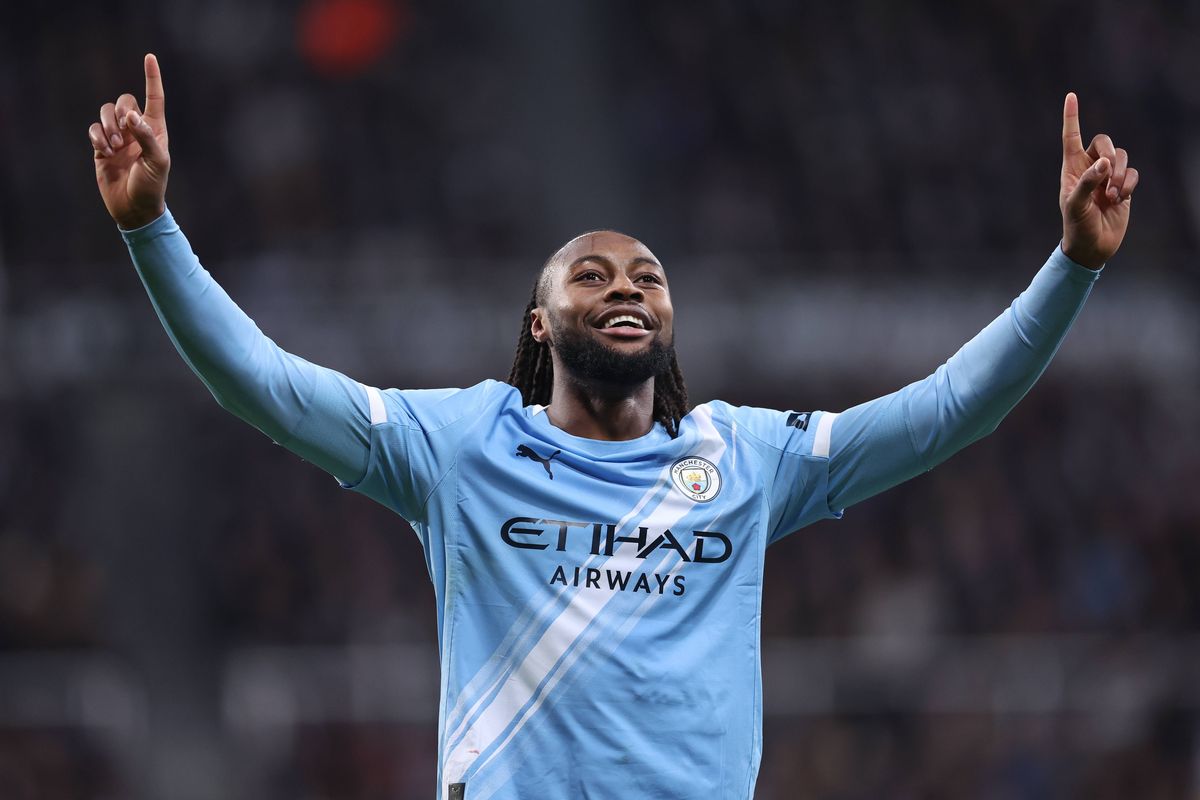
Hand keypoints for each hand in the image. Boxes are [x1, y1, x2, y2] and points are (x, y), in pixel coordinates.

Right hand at [89, 54, 169, 229]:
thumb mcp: (157, 162)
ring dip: (107, 125)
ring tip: (114, 146)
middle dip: (121, 111)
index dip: (152, 78)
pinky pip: (93, 129)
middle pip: (124, 101)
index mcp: (156, 130)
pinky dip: (96, 136)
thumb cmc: (152, 187)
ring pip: (106, 112)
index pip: (154, 98)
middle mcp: (137, 130)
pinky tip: (103, 151)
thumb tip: (131, 115)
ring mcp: (118, 137)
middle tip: (124, 132)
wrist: (135, 209)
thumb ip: (146, 136)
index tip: (149, 57)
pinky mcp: (101, 147)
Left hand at [1059, 93, 1138, 268]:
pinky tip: (1120, 199)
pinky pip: (1133, 172)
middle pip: (1104, 141)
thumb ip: (1087, 182)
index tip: (1070, 96)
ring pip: (1121, 157)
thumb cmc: (1076, 226)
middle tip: (1106, 170)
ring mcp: (1107, 177)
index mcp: (1071, 169)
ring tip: (1111, 196)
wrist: (1092, 246)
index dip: (1071, 117)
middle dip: (1109, 152)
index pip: (1071, 138)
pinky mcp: (1123, 187)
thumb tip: (1104, 162)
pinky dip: (1129, 184)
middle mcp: (1090, 168)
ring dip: (1120, 174)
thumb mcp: (1075, 205)